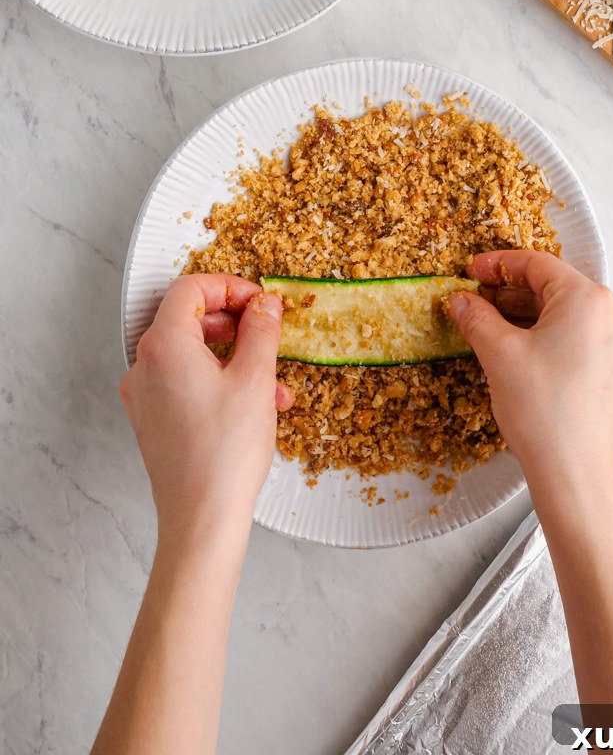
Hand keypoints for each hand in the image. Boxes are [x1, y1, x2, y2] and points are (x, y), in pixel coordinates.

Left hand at [120, 274, 292, 546]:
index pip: (190, 289)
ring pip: (191, 354)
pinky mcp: (152, 419)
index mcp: (165, 346)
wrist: (201, 518)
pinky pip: (185, 383)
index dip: (229, 287)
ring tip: (272, 381)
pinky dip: (219, 381)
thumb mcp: (256, 379)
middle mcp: (145, 366)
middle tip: (266, 332)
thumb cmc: (224, 453)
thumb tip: (265, 304)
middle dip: (234, 322)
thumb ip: (261, 331)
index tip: (259, 301)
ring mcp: (145, 395)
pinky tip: (254, 404)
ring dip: (233, 356)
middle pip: (187, 318)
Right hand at [447, 251, 612, 506]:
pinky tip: (514, 350)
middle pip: (552, 287)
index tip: (471, 271)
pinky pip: (573, 339)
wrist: (577, 476)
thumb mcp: (499, 354)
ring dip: (524, 315)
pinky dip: (543, 337)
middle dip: (509, 292)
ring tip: (487, 325)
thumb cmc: (546, 414)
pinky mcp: (611, 372)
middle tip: (474, 299)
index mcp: (588, 300)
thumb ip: (476, 317)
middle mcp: (610, 317)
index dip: (498, 265)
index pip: (537, 264)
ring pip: (562, 315)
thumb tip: (461, 301)